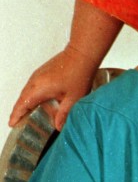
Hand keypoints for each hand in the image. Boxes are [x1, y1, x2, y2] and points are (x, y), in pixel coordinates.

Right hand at [9, 0, 121, 130]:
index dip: (16, 116)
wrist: (82, 54)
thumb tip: (58, 126)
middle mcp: (35, 81)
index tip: (12, 124)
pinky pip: (33, 86)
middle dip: (19, 111)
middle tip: (18, 122)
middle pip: (22, 99)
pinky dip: (33, 95)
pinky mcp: (42, 72)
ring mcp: (38, 75)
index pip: (22, 106)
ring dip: (26, 103)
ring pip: (27, 92)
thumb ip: (64, 114)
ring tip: (29, 114)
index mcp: (39, 89)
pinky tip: (41, 102)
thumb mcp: (73, 98)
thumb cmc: (79, 73)